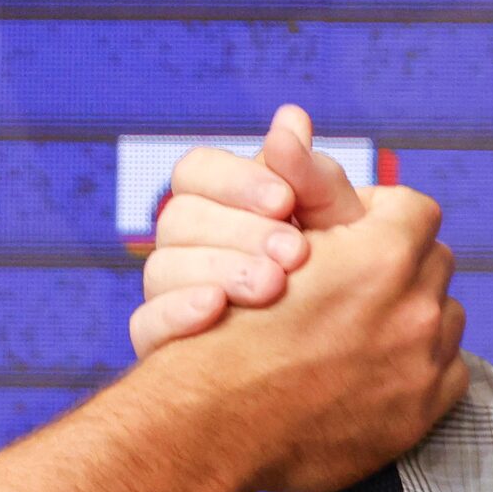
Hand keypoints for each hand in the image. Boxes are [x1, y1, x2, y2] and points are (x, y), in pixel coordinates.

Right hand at [131, 104, 368, 356]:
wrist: (345, 372)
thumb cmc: (348, 286)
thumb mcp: (342, 230)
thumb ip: (312, 178)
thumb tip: (290, 119)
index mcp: (220, 205)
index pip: (196, 171)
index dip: (237, 181)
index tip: (284, 201)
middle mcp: (186, 246)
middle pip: (179, 216)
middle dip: (240, 231)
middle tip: (296, 252)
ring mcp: (170, 296)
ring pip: (161, 267)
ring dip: (219, 269)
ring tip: (273, 287)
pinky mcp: (164, 351)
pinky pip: (144, 326)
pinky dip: (177, 314)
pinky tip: (217, 309)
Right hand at [139, 181, 467, 491]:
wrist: (218, 427)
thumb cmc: (230, 329)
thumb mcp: (257, 240)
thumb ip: (293, 178)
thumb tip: (294, 118)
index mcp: (384, 255)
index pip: (413, 209)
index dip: (379, 218)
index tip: (348, 237)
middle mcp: (418, 306)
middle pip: (433, 260)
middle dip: (400, 265)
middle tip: (354, 282)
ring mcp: (425, 362)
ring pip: (443, 315)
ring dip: (412, 313)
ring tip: (363, 326)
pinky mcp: (424, 410)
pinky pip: (446, 370)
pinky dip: (418, 365)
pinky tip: (374, 367)